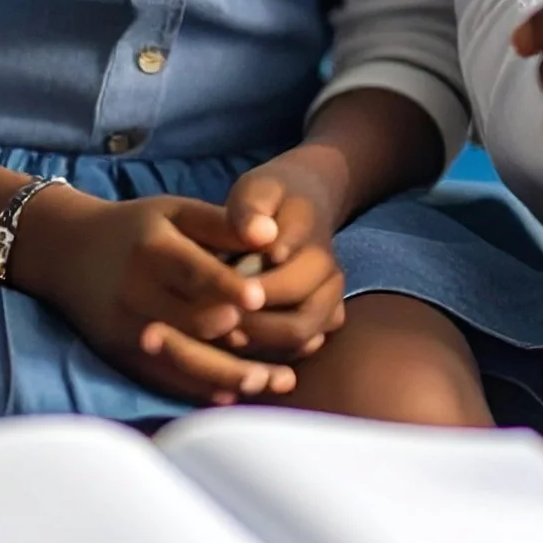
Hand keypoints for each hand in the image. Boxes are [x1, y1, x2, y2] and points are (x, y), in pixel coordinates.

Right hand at [10, 186, 296, 405]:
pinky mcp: (120, 355)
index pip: (192, 271)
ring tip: (278, 381)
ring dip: (231, 374)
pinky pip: (164, 378)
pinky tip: (237, 393)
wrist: (67, 252)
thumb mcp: (176, 211)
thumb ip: (224, 223)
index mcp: (151, 248)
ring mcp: (125, 329)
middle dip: (239, 339)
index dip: (225, 286)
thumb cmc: (139, 227)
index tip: (260, 299)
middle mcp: (134, 292)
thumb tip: (272, 235)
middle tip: (288, 348)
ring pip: (183, 360)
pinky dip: (200, 388)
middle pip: (191, 324)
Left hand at [219, 149, 348, 364]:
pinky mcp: (326, 319)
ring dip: (261, 343)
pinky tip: (240, 343)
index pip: (281, 272)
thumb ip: (251, 209)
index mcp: (312, 235)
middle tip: (210, 323)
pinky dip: (273, 353)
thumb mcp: (255, 189)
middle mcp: (330, 272)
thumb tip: (260, 236)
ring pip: (302, 337)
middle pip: (295, 317)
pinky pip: (302, 348)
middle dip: (250, 323)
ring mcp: (332, 298)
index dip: (245, 289)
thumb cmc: (268, 200)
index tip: (211, 295)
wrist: (302, 206)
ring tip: (222, 334)